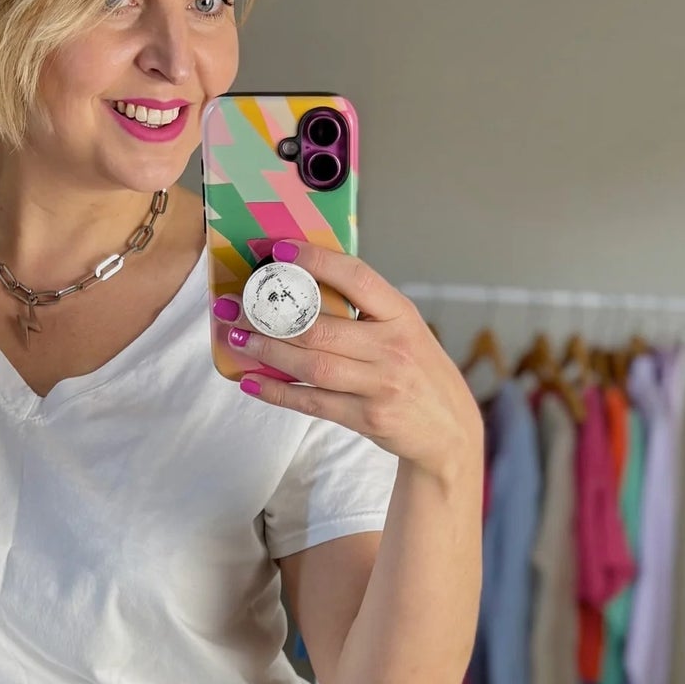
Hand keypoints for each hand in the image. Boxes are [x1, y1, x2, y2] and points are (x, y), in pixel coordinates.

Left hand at [214, 240, 483, 488]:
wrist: (449, 431)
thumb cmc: (418, 373)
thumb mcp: (405, 331)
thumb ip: (366, 312)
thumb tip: (304, 288)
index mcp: (401, 315)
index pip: (356, 277)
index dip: (315, 262)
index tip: (278, 251)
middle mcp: (392, 347)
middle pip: (321, 327)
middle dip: (271, 316)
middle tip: (235, 307)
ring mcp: (380, 385)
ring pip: (312, 365)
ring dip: (268, 351)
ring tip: (236, 339)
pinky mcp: (367, 418)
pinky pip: (312, 401)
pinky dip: (278, 391)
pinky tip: (252, 381)